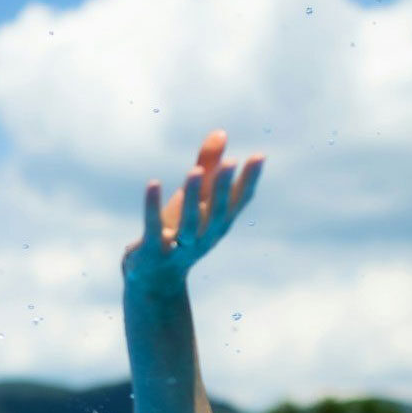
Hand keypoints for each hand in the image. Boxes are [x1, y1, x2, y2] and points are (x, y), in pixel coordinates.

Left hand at [123, 130, 263, 280]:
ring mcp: (179, 247)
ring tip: (194, 171)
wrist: (154, 279)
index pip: (239, 202)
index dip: (249, 181)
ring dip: (192, 198)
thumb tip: (221, 132)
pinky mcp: (152, 250)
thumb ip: (208, 166)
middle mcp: (204, 237)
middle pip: (217, 213)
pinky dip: (152, 206)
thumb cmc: (179, 232)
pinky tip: (152, 183)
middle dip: (224, 189)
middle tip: (231, 162)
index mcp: (218, 224)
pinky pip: (153, 226)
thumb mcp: (195, 200)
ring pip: (189, 223)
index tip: (259, 156)